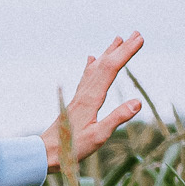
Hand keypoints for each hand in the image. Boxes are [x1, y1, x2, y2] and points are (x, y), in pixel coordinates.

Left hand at [41, 32, 144, 168]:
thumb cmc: (72, 147)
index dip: (125, 53)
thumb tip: (137, 102)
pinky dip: (92, 65)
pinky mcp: (76, 102)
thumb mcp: (98, 137)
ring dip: (108, 53)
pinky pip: (86, 77)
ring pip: (95, 68)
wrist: (45, 152)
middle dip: (121, 48)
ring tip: (118, 39)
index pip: (111, 69)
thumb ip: (117, 118)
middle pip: (104, 64)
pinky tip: (91, 59)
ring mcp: (79, 96)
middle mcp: (85, 93)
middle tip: (136, 33)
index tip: (139, 39)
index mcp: (91, 99)